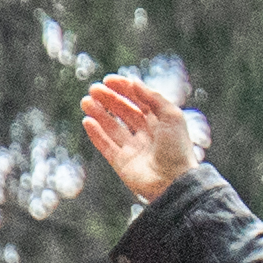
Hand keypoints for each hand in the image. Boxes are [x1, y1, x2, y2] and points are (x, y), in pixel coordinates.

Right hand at [79, 72, 205, 203]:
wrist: (173, 182)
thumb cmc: (177, 148)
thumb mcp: (172, 116)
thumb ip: (153, 97)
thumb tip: (134, 82)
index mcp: (160, 122)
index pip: (139, 101)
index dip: (124, 89)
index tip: (108, 80)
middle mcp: (146, 134)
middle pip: (123, 112)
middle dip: (109, 99)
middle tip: (93, 89)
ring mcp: (133, 149)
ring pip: (112, 128)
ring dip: (99, 113)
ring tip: (86, 101)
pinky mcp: (122, 164)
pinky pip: (106, 146)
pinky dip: (96, 134)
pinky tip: (87, 121)